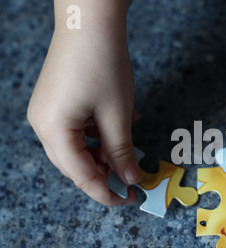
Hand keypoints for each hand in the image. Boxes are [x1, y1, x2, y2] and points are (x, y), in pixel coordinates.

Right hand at [27, 28, 140, 205]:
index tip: (130, 200)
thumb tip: (131, 180)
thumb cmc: (103, 64)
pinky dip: (101, 134)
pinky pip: (79, 129)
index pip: (82, 177)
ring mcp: (48, 112)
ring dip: (106, 153)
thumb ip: (123, 152)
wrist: (90, 20)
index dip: (108, 193)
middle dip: (106, 174)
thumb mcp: (117, 115)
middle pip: (76, 164)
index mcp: (53, 132)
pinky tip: (121, 127)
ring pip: (79, 147)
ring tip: (130, 151)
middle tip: (133, 180)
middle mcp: (43, 125)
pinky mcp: (57, 102)